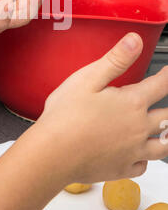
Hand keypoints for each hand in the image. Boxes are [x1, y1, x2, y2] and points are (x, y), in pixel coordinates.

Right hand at [35, 33, 167, 185]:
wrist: (53, 153)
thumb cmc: (65, 116)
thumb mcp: (88, 78)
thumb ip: (115, 59)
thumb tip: (135, 40)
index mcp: (132, 103)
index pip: (161, 85)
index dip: (167, 76)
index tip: (167, 73)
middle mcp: (138, 127)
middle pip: (167, 117)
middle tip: (164, 99)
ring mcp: (132, 151)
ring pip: (163, 145)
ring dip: (166, 135)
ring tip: (165, 130)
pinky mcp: (121, 168)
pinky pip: (144, 166)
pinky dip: (146, 159)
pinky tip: (141, 156)